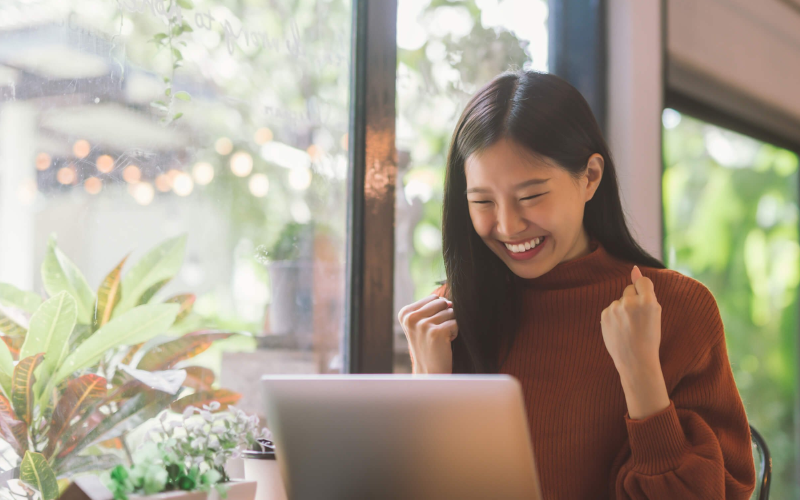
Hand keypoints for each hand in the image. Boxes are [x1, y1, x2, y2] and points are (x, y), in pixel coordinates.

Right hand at [398, 294, 456, 373]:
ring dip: (450, 325)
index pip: (433, 298)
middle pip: (442, 302)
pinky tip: (445, 343)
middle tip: (436, 333)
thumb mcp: (421, 323)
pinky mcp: (436, 332)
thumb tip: (449, 302)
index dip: (437, 311)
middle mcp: (411, 318)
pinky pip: (456, 322)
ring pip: (450, 311)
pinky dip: (455, 332)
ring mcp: (423, 325)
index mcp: (405, 313)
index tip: (429, 327)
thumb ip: (433, 307)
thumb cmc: (429, 345)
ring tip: (440, 338)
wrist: (430, 371)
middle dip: (445, 316)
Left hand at [600, 266, 669, 418]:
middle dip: (633, 300)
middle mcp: (631, 303)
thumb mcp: (654, 314)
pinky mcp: (604, 315)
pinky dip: (614, 316)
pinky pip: (610, 309)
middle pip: (629, 289)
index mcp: (649, 302)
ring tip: (629, 328)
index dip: (644, 290)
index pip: (643, 281)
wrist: (635, 361)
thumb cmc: (649, 338)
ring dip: (623, 309)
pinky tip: (620, 330)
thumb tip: (634, 268)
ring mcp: (615, 309)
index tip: (644, 299)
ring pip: (619, 300)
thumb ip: (645, 291)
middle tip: (637, 319)